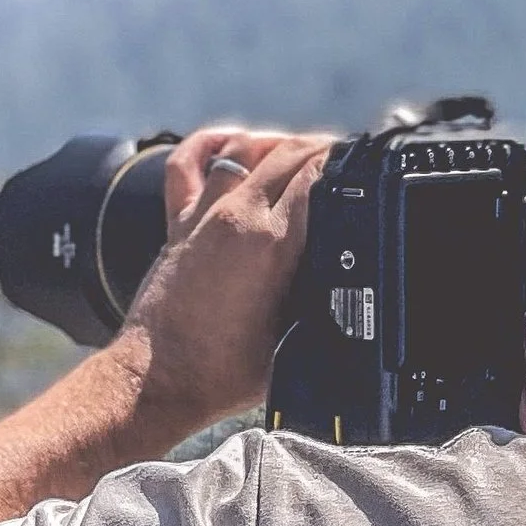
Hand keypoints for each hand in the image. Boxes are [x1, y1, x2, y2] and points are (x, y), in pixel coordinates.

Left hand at [110, 125, 331, 438]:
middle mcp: (235, 218)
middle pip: (288, 154)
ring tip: (301, 151)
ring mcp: (201, 216)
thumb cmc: (223, 374)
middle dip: (324, 149)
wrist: (157, 383)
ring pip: (244, 150)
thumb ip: (324, 303)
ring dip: (276, 143)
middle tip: (347, 160)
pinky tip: (232, 143)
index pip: (320, 175)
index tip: (368, 168)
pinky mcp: (176, 224)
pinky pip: (188, 163)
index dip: (349, 164)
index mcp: (271, 243)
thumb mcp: (296, 340)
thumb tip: (351, 285)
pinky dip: (211, 145)